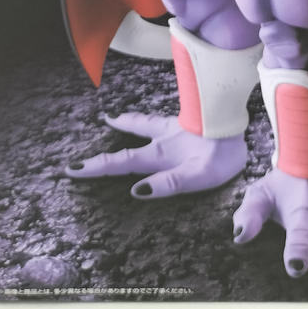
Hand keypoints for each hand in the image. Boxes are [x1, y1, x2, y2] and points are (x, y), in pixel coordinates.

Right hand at [65, 113, 246, 196]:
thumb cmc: (219, 155)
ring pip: (142, 125)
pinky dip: (146, 118)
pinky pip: (158, 119)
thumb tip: (136, 191)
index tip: (71, 169)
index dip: (96, 167)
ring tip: (111, 119)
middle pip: (125, 148)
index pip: (121, 163)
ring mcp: (172, 129)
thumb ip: (167, 184)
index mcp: (158, 156)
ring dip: (126, 124)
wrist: (236, 125)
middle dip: (102, 156)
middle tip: (78, 159)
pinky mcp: (186, 122)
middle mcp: (160, 141)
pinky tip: (151, 117)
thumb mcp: (195, 177)